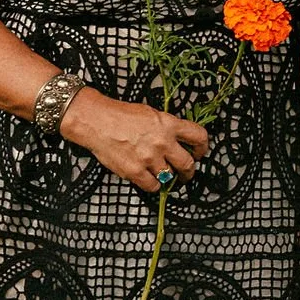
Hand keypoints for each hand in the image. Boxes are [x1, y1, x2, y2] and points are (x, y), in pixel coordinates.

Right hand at [58, 89, 208, 193]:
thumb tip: (177, 139)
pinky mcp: (135, 172)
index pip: (199, 137)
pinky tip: (150, 178)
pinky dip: (154, 184)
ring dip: (168, 176)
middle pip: (188, 163)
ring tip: (163, 173)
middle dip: (189, 170)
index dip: (203, 147)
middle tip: (187, 172)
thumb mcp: (151, 113)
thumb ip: (167, 126)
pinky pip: (153, 186)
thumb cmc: (120, 115)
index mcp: (169, 124)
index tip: (200, 152)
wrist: (97, 121)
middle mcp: (162, 142)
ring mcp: (149, 158)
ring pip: (170, 176)